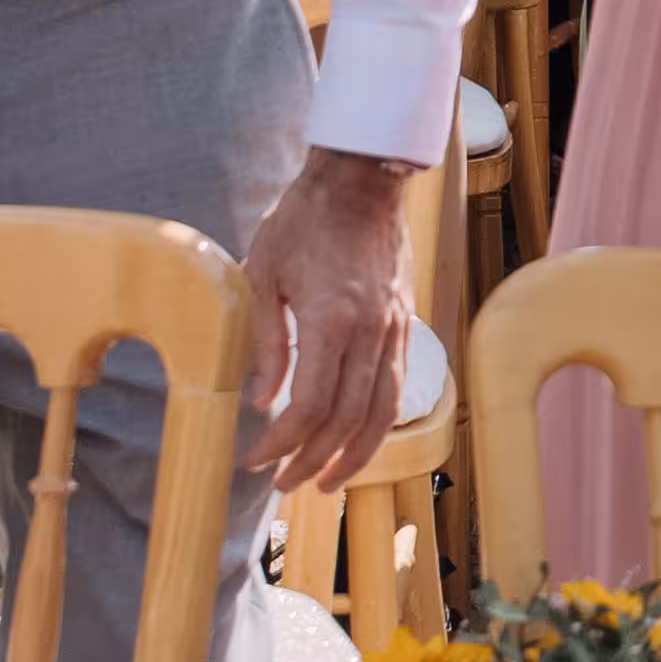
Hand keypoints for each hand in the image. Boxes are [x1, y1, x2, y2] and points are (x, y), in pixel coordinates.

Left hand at [240, 150, 417, 489]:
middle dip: (314, 460)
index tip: (255, 459)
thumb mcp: (263, 274)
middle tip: (284, 484)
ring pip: (382, 411)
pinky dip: (378, 421)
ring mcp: (394, 328)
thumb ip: (266, 342)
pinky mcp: (405, 320)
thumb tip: (263, 399)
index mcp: (331, 321)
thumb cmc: (304, 219)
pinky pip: (397, 385)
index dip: (283, 442)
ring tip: (329, 480)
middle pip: (347, 420)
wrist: (362, 178)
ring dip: (356, 454)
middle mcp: (370, 332)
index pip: (310, 406)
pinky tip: (358, 437)